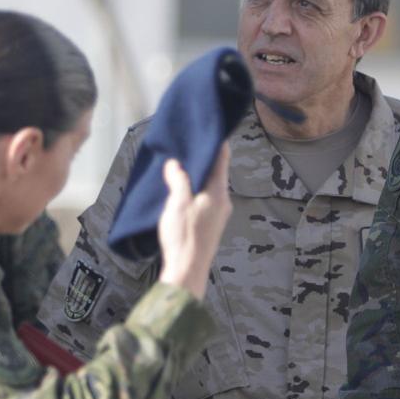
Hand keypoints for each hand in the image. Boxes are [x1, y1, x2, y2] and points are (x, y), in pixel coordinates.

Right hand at [157, 148, 231, 297]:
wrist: (187, 270)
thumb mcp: (177, 203)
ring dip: (199, 176)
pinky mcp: (211, 225)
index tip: (211, 128)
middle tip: (189, 144)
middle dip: (204, 158)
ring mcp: (218, 214)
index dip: (216, 142)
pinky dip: (197, 190)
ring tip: (182, 165)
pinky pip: (206, 199)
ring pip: (210, 187)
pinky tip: (183, 191)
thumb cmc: (183, 237)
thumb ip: (178, 180)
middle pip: (216, 172)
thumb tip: (176, 164)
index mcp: (218, 192)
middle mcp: (223, 202)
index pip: (221, 159)